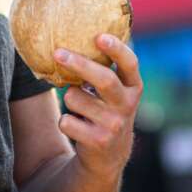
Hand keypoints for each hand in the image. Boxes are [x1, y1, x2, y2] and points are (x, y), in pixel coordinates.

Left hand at [52, 35, 141, 176]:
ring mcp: (114, 124)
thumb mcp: (114, 92)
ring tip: (79, 106)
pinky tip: (77, 126)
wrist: (108, 155)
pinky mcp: (98, 141)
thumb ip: (104, 70)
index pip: (130, 63)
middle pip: (104, 79)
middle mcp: (127, 105)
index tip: (100, 37)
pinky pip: (66, 121)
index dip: (117, 49)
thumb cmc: (105, 111)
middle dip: (79, 64)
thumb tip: (72, 41)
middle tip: (58, 53)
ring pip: (75, 98)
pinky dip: (64, 121)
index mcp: (133, 87)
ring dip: (69, 98)